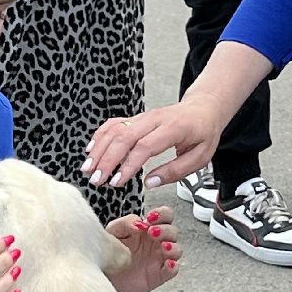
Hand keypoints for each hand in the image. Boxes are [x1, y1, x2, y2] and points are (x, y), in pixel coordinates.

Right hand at [82, 94, 229, 190]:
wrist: (203, 108)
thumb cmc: (203, 133)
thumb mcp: (200, 157)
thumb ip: (174, 171)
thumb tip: (149, 182)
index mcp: (173, 128)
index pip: (145, 146)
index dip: (128, 165)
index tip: (117, 182)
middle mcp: (154, 119)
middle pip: (124, 136)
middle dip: (106, 160)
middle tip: (96, 179)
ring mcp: (143, 116)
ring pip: (115, 129)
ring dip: (99, 149)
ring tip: (88, 168)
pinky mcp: (136, 117)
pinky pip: (114, 123)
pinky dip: (100, 136)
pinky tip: (91, 150)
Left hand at [105, 208, 181, 291]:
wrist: (103, 276)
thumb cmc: (108, 253)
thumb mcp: (112, 232)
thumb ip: (125, 223)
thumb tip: (139, 223)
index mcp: (147, 229)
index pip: (165, 216)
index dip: (163, 214)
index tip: (152, 218)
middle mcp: (155, 243)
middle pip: (173, 232)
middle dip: (166, 230)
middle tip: (153, 232)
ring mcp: (158, 259)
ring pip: (177, 250)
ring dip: (173, 247)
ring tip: (163, 246)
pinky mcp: (158, 275)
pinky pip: (172, 270)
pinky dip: (172, 266)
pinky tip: (167, 263)